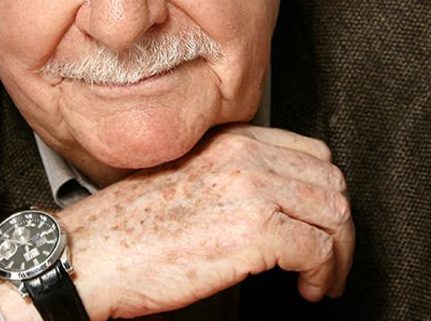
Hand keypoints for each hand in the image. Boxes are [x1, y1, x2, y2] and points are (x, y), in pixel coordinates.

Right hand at [58, 124, 353, 318]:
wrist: (92, 254)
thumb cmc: (126, 228)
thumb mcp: (185, 180)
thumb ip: (230, 177)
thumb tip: (272, 201)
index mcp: (229, 142)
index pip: (310, 154)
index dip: (323, 193)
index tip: (319, 222)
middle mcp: (245, 158)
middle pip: (329, 183)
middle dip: (338, 226)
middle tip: (330, 257)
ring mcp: (252, 191)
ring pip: (333, 215)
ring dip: (336, 254)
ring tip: (322, 279)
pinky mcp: (256, 232)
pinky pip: (318, 249)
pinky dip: (322, 274)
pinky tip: (307, 288)